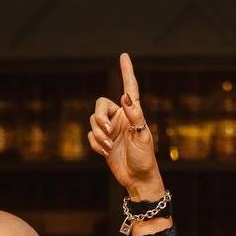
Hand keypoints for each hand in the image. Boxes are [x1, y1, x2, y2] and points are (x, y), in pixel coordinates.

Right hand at [90, 53, 164, 200]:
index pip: (129, 88)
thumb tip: (125, 97)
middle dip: (99, 117)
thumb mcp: (142, 136)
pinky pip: (91, 136)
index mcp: (133, 113)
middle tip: (106, 130)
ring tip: (107, 146)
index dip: (126, 72)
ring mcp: (110, 130)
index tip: (124, 56)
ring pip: (93, 121)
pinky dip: (95, 143)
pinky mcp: (102, 143)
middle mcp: (120, 118)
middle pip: (100, 105)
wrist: (138, 179)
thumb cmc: (145, 158)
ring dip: (98, 134)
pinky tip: (105, 152)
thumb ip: (134, 115)